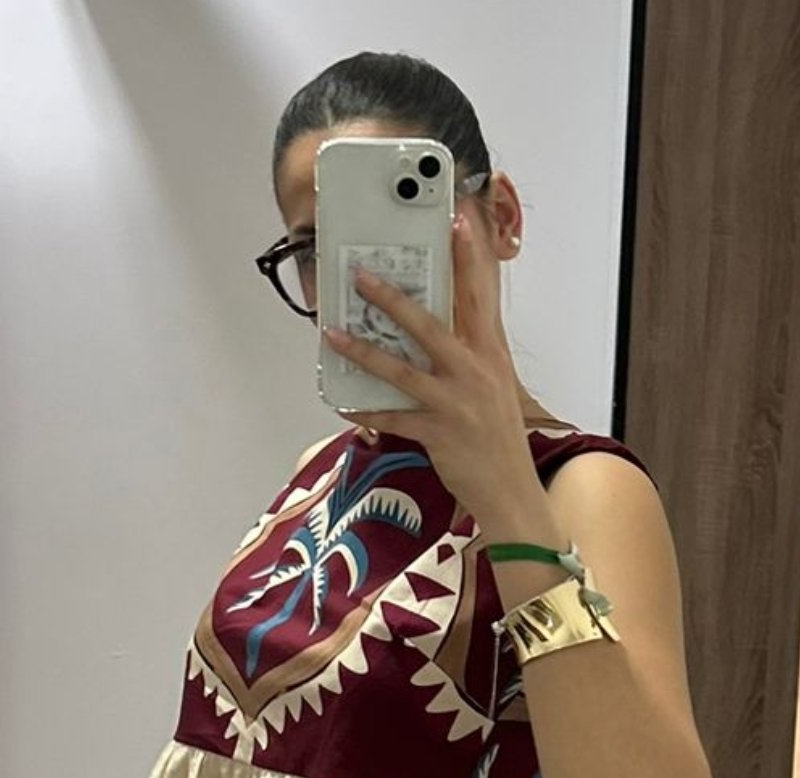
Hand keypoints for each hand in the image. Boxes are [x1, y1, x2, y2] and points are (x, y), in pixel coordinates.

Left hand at [322, 212, 538, 522]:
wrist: (512, 488)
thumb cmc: (499, 435)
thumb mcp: (496, 382)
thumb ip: (473, 349)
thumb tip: (440, 323)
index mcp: (491, 352)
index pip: (480, 294)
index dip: (468, 255)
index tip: (456, 219)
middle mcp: (475, 371)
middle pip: (431, 325)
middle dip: (393, 299)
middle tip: (363, 276)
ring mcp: (455, 402)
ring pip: (403, 369)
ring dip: (365, 350)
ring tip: (335, 333)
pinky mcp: (438, 433)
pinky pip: (393, 418)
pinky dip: (367, 410)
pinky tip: (343, 402)